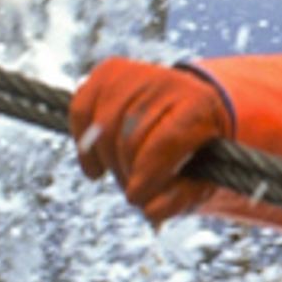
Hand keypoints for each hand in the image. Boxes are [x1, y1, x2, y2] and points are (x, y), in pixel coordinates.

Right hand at [69, 58, 232, 222]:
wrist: (186, 111)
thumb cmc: (192, 152)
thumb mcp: (198, 179)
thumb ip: (180, 199)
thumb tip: (150, 210)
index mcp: (200, 105)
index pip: (167, 139)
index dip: (148, 172)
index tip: (135, 197)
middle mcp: (169, 81)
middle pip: (132, 133)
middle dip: (126, 171)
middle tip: (130, 189)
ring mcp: (136, 72)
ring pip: (104, 123)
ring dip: (105, 159)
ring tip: (118, 175)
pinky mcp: (108, 71)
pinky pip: (81, 108)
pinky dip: (82, 141)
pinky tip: (95, 164)